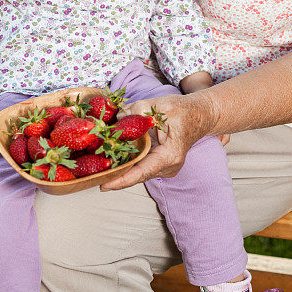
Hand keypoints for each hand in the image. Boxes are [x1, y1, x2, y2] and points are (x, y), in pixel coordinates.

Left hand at [100, 89, 218, 190]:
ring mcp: (166, 168)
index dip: (121, 180)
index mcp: (170, 155)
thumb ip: (138, 110)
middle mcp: (168, 166)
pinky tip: (112, 157)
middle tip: (92, 173)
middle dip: (115, 173)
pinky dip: (127, 162)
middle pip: (137, 174)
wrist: (200, 115)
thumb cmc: (184, 110)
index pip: (141, 172)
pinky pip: (141, 165)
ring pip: (138, 171)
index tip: (103, 185)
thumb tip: (117, 117)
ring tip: (98, 165)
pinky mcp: (160, 164)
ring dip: (120, 167)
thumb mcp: (161, 105)